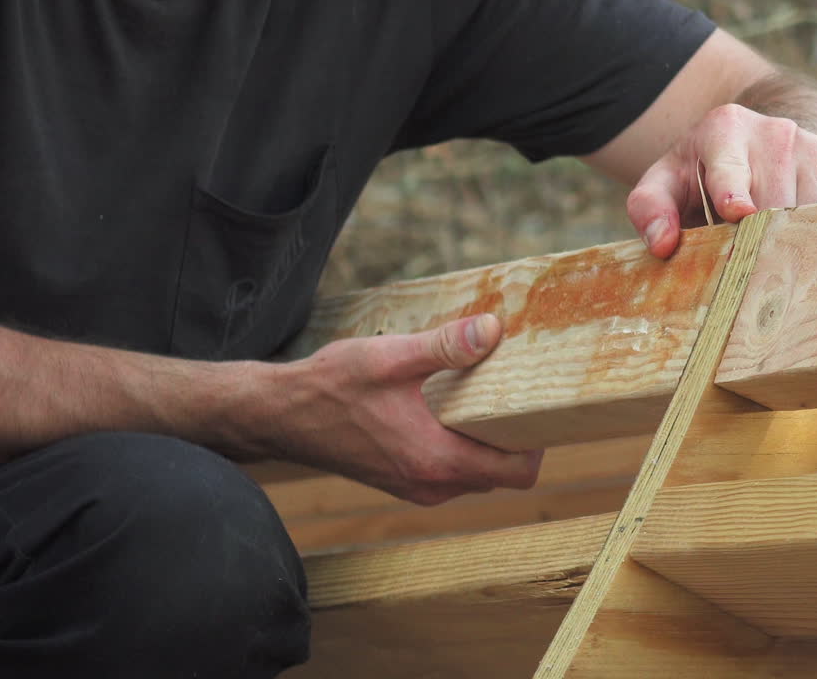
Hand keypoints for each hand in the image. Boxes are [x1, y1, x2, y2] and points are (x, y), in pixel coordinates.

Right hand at [259, 314, 541, 505]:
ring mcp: (418, 487)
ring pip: (477, 472)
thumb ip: (446, 346)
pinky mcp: (405, 480)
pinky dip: (462, 444)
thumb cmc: (330, 387)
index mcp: (437, 460)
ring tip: (484, 394)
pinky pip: (452, 470)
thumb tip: (493, 330)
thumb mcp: (390, 358)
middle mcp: (432, 485)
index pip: (518, 472)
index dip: (537, 442)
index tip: (537, 405)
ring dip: (486, 440)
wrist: (279, 415)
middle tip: (515, 390)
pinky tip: (451, 406)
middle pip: (502, 472)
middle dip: (515, 436)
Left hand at [626, 103, 816, 257]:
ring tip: (763, 255)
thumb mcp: (658, 187)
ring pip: (805, 211)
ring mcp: (809, 145)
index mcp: (724, 128)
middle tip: (742, 267)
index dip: (735, 195)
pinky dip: (810, 234)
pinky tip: (791, 246)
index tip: (740, 215)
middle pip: (770, 202)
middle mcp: (773, 131)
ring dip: (785, 240)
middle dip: (756, 237)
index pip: (731, 170)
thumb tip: (663, 244)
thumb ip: (649, 210)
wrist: (731, 147)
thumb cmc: (690, 177)